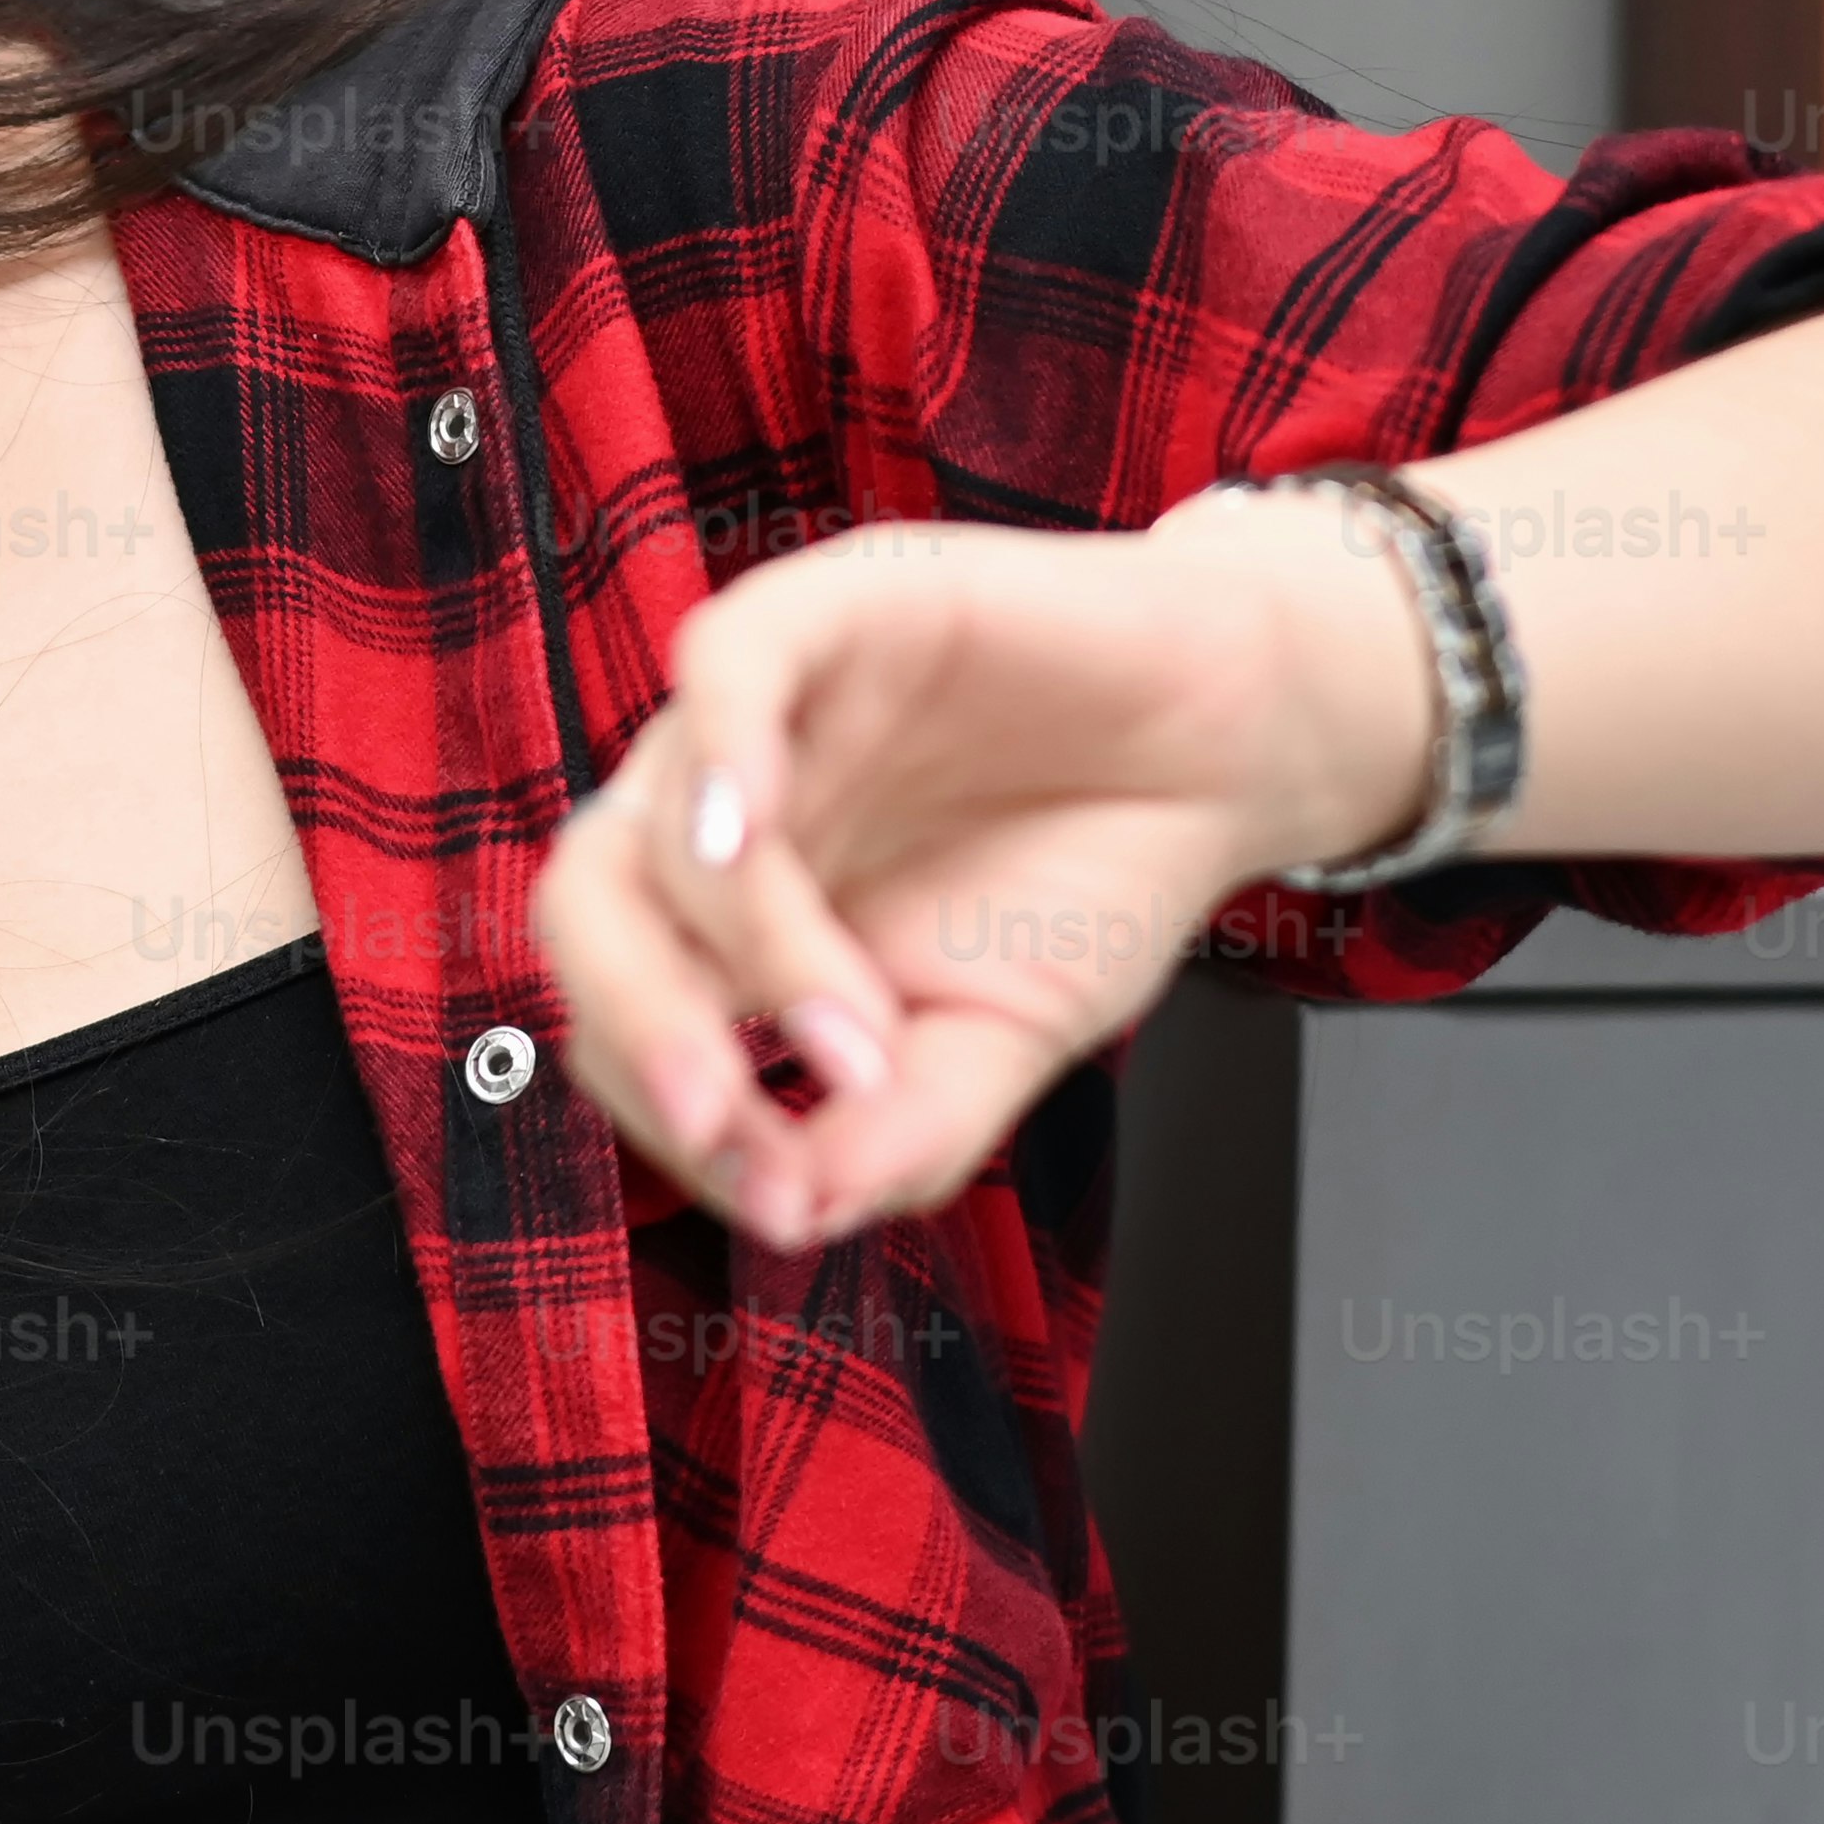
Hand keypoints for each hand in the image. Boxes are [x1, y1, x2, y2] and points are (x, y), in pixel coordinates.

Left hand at [526, 491, 1432, 1248]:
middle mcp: (724, 816)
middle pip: (587, 913)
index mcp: (733, 925)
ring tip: (860, 1032)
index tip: (783, 1192)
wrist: (1236, 750)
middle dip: (639, 1034)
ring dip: (741, 946)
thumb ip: (892, 1137)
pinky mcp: (840, 606)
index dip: (673, 1122)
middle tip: (727, 1121)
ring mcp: (773, 712)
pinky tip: (754, 826)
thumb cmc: (1094, 877)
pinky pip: (730, 660)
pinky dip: (722, 746)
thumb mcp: (996, 1049)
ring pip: (655, 816)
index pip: (623, 1023)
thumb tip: (790, 1217)